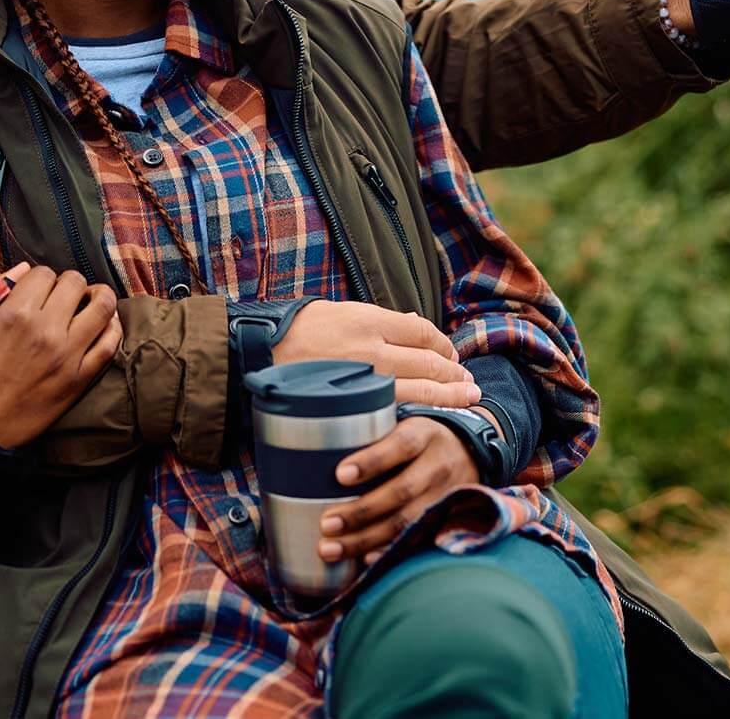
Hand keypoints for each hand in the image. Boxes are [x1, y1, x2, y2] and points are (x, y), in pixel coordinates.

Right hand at [0, 262, 121, 449]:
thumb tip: (21, 270)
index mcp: (12, 313)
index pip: (43, 273)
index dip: (40, 279)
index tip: (37, 291)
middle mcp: (44, 330)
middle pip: (75, 283)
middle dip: (69, 284)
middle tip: (63, 297)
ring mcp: (65, 355)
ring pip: (102, 307)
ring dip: (99, 298)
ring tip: (92, 301)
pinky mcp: (78, 380)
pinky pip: (109, 344)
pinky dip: (112, 328)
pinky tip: (105, 325)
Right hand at [273, 301, 478, 407]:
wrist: (260, 354)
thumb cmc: (301, 331)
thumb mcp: (342, 312)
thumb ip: (382, 322)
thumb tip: (416, 326)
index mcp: (368, 320)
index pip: (422, 332)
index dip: (443, 344)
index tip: (451, 354)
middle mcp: (371, 350)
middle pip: (429, 362)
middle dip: (454, 373)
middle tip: (469, 383)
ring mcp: (363, 381)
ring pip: (421, 391)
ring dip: (449, 396)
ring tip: (466, 399)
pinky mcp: (353, 406)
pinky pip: (396, 411)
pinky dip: (420, 413)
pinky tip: (433, 416)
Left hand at [316, 416, 482, 563]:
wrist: (471, 453)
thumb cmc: (418, 436)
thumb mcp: (405, 420)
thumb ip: (373, 428)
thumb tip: (317, 437)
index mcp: (424, 435)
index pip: (400, 446)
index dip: (371, 461)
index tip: (340, 475)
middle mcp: (437, 466)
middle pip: (401, 491)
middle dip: (361, 511)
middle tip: (326, 524)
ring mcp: (445, 496)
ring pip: (406, 521)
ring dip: (366, 539)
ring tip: (330, 548)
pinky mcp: (445, 519)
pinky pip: (416, 540)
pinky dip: (388, 552)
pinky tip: (362, 560)